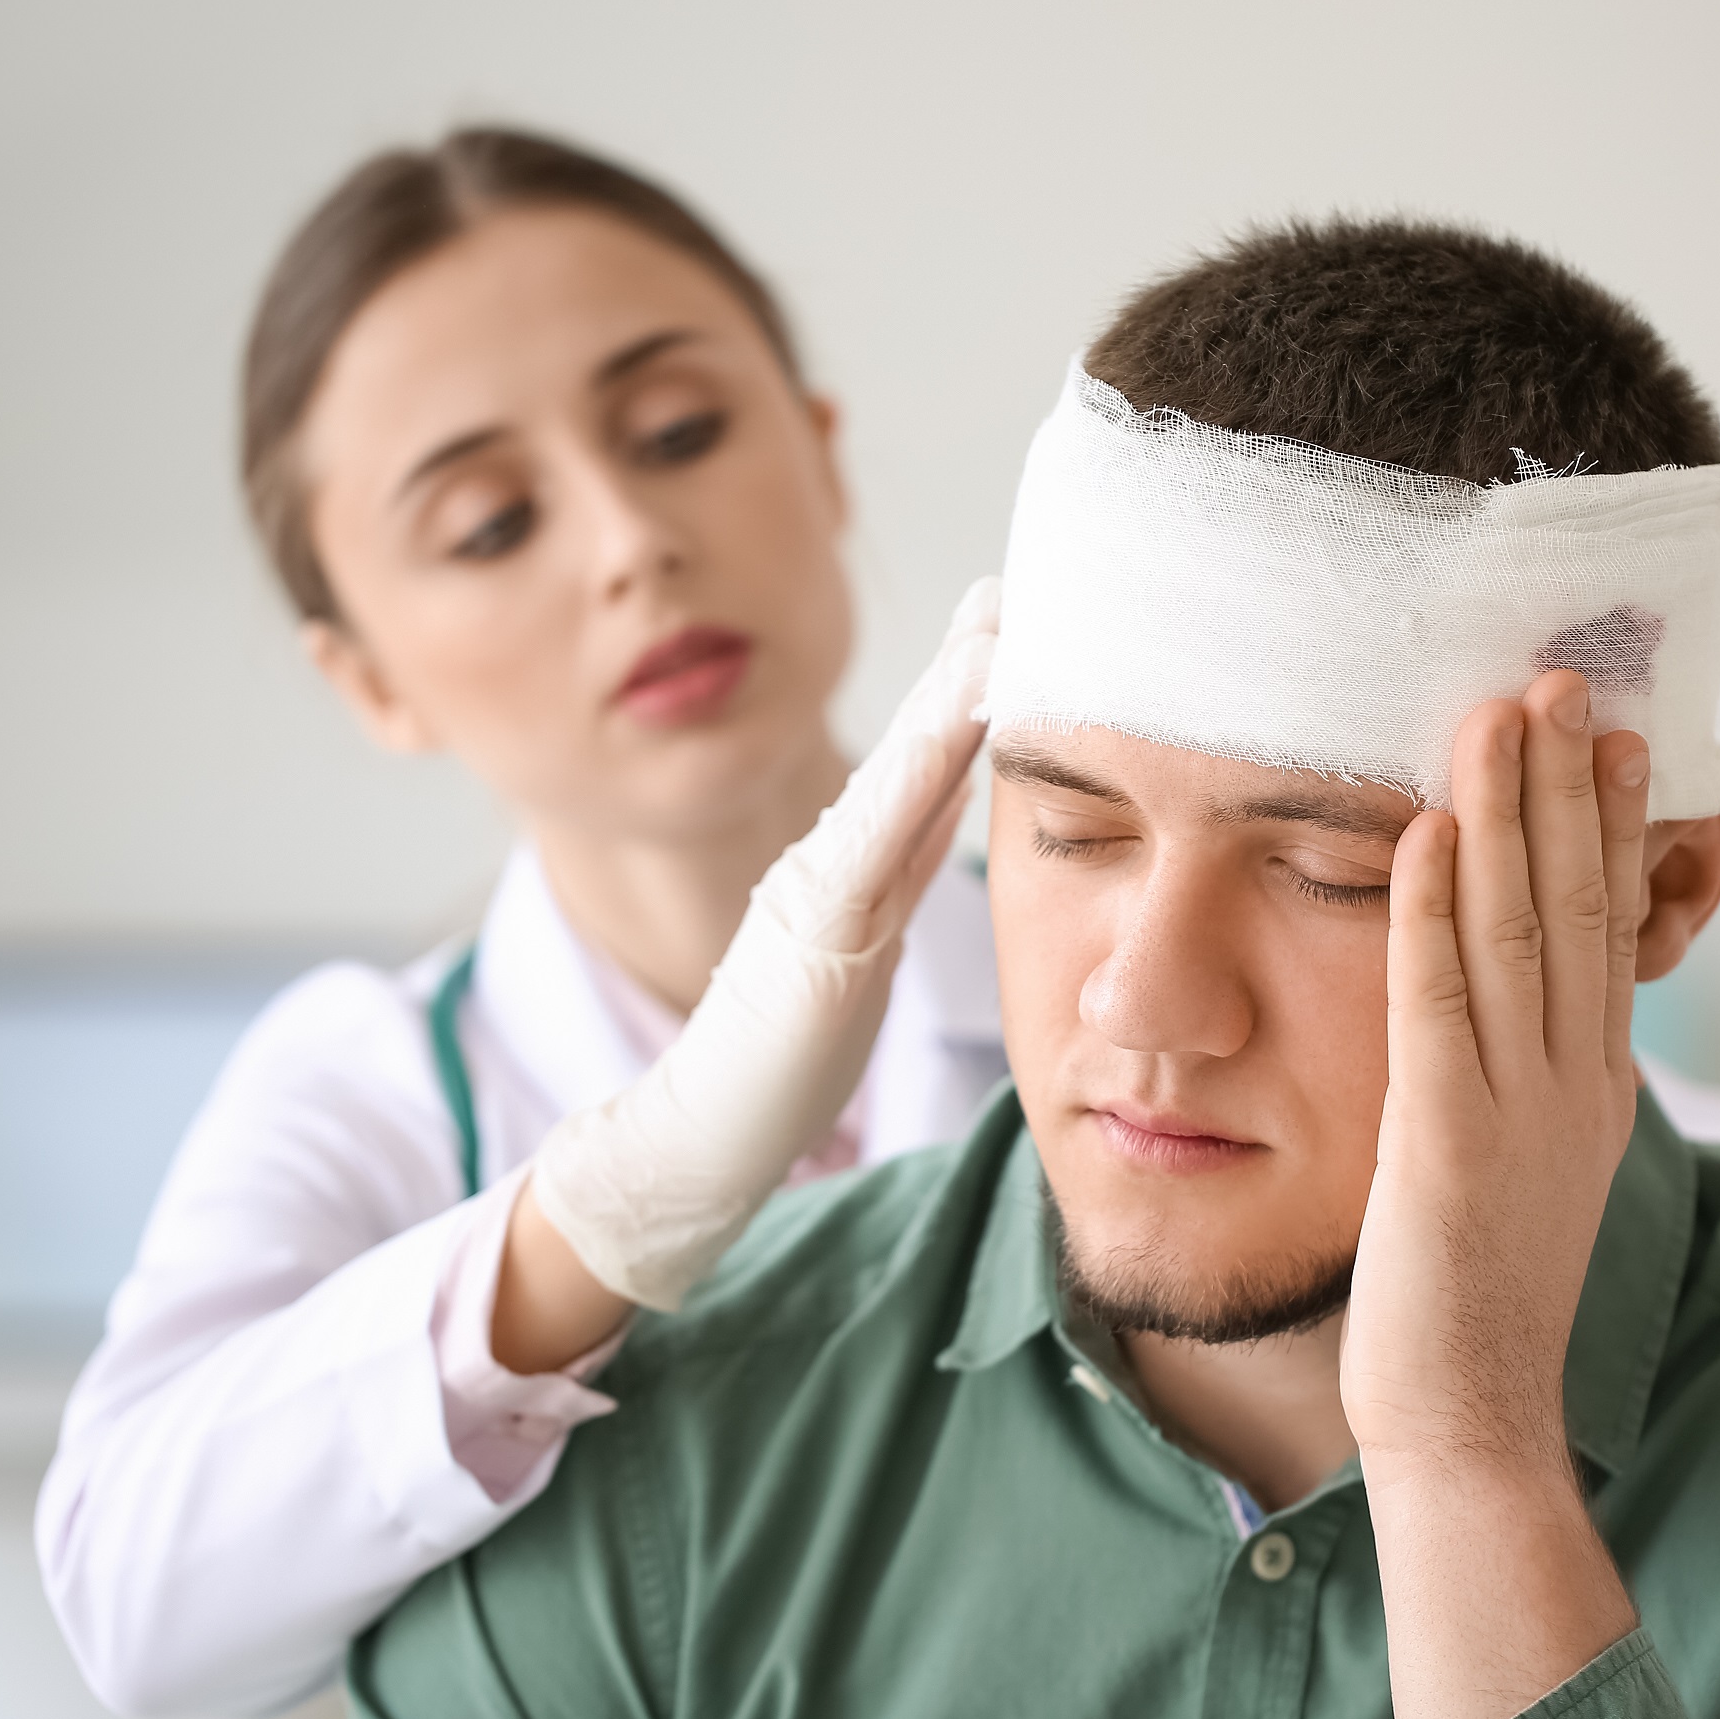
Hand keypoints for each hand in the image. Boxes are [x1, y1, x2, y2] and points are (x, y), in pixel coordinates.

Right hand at [526, 579, 998, 1311]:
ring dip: (950, 697)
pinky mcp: (816, 928)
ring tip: (997, 628)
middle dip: (966, 661)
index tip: (1019, 617)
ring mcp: (821, 888)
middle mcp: (836, 858)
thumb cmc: (784, 1058)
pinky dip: (918, 774)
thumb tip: (958, 805)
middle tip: (1014, 584)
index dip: (975, 688)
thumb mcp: (864, 949)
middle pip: (918, 745)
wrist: (701, 1134)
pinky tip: (957, 726)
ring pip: (900, 773)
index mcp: (858, 866)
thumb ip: (900, 876)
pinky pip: (877, 838)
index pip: (932, 762)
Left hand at [1344, 668, 1647, 1718]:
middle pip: (1577, 903)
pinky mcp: (1444, 1137)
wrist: (1471, 1415)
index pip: (1609, 927)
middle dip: (1567, 784)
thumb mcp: (1529, 1161)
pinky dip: (1430, 910)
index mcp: (1595, 1083)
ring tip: (1500, 714)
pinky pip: (1439, 1003)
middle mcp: (1572, 1080)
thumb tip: (1520, 997)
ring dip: (1505, 814)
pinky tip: (1423, 832)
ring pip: (1517, 930)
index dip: (1608, 824)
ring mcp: (1518, 1107)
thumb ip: (1529, 1073)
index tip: (1607, 733)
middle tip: (1563, 676)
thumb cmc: (1480, 1292)